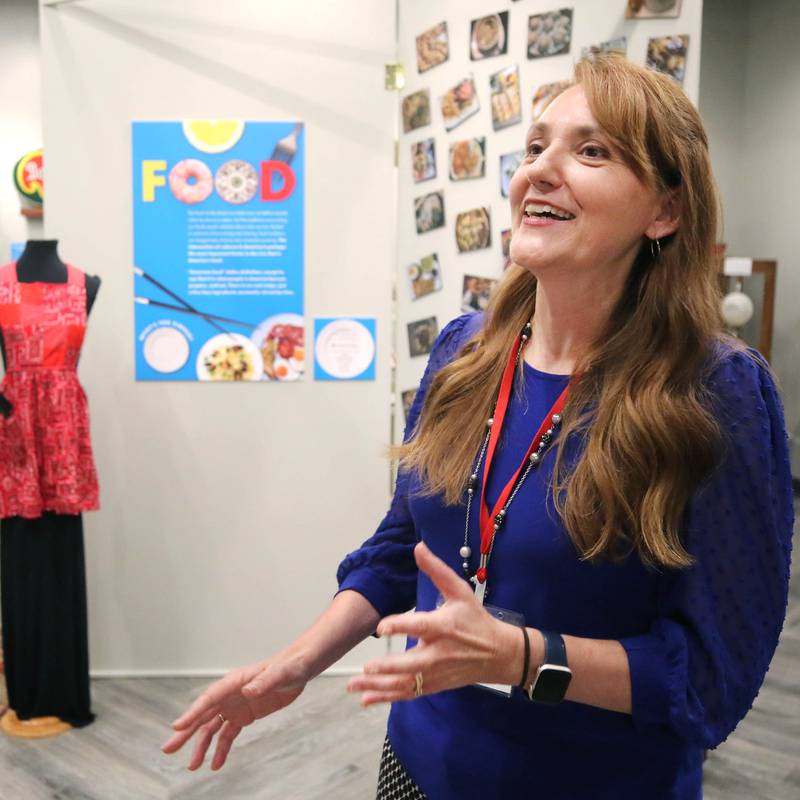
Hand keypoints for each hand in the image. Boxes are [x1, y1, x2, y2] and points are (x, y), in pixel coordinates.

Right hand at [161, 655, 307, 770]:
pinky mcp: (244, 715)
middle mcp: (230, 694)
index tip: (177, 726)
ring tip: (193, 765)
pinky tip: (216, 764)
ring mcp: (235, 705)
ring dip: (201, 746)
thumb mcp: (281, 673)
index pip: (209, 698)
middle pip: (203, 714)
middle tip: (167, 749)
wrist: (299, 668)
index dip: (193, 712)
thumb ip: (265, 681)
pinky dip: (221, 749)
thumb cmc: (290, 665)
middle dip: (185, 732)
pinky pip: (228, 734)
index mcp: (234, 681)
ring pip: (212, 728)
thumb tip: (248, 690)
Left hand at [346, 542, 519, 704]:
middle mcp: (438, 653)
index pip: (420, 626)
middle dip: (388, 668)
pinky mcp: (433, 685)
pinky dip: (386, 697)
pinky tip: (365, 699)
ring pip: (405, 683)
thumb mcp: (460, 591)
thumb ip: (437, 570)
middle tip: (367, 667)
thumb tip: (418, 547)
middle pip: (411, 664)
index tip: (381, 627)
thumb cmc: (475, 619)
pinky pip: (407, 694)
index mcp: (444, 627)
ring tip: (354, 686)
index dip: (401, 626)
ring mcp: (435, 673)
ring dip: (378, 687)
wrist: (498, 654)